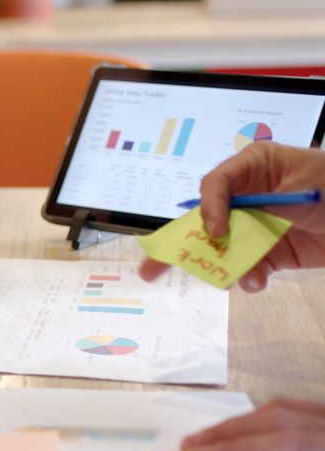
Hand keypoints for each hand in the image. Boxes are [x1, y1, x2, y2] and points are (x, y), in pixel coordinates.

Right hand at [140, 143, 324, 290]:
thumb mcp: (298, 182)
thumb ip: (254, 202)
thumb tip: (218, 229)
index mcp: (253, 168)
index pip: (214, 185)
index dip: (208, 208)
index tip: (215, 230)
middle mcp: (250, 197)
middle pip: (205, 220)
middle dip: (180, 245)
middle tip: (152, 268)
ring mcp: (260, 227)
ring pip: (224, 250)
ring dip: (224, 267)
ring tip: (230, 280)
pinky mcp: (272, 254)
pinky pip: (248, 269)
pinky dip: (248, 278)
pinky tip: (257, 282)